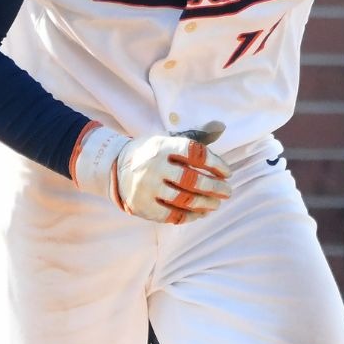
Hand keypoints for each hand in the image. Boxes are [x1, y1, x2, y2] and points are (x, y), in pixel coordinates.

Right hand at [70, 122, 230, 224]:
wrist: (115, 168)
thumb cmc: (151, 154)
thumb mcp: (168, 140)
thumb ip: (195, 137)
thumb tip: (221, 127)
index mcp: (162, 146)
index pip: (195, 154)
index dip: (215, 164)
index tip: (227, 172)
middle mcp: (153, 166)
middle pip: (192, 180)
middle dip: (214, 187)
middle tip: (228, 191)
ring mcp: (147, 188)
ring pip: (184, 199)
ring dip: (205, 203)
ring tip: (216, 204)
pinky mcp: (143, 206)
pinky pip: (172, 215)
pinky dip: (190, 216)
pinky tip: (201, 213)